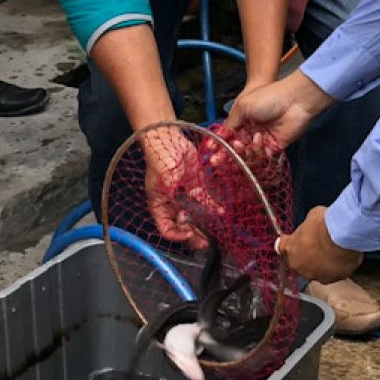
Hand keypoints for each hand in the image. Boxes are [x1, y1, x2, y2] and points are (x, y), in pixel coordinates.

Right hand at [141, 127, 210, 249]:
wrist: (168, 137)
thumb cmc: (160, 158)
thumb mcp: (164, 180)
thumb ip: (173, 197)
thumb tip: (183, 215)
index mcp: (159, 205)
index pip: (166, 229)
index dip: (177, 236)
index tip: (189, 235)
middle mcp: (171, 204)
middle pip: (183, 226)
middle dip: (194, 236)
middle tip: (206, 242)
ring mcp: (184, 195)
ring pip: (195, 216)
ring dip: (204, 224)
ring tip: (215, 231)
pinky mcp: (195, 186)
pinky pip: (205, 200)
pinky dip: (212, 207)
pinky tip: (221, 211)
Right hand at [227, 71, 334, 150]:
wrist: (294, 101)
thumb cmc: (268, 98)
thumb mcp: (243, 106)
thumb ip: (231, 122)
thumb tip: (222, 136)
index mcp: (243, 119)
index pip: (228, 135)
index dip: (220, 144)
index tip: (210, 151)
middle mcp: (252, 131)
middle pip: (236, 148)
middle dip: (227, 154)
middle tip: (217, 160)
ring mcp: (263, 140)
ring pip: (247, 154)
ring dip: (243, 151)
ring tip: (241, 143)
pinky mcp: (274, 147)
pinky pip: (261, 157)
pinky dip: (257, 151)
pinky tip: (258, 139)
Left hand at [277, 206, 362, 283]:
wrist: (341, 238)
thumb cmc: (324, 225)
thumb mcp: (312, 217)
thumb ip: (308, 226)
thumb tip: (314, 225)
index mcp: (290, 248)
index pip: (282, 248)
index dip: (290, 243)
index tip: (293, 240)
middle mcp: (299, 265)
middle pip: (300, 261)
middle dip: (307, 255)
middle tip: (319, 246)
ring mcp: (314, 274)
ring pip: (315, 270)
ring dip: (321, 264)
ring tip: (333, 253)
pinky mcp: (329, 280)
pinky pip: (330, 274)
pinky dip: (335, 269)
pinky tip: (342, 259)